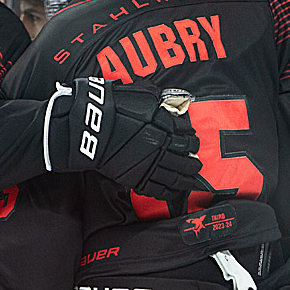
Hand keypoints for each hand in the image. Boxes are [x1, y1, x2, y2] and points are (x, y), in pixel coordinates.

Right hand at [44, 78, 202, 199]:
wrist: (93, 127)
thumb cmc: (115, 107)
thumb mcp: (144, 97)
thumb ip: (162, 105)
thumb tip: (173, 109)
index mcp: (166, 128)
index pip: (188, 138)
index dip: (193, 141)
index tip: (193, 142)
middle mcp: (162, 148)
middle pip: (186, 160)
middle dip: (193, 162)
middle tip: (196, 163)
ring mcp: (149, 165)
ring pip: (175, 177)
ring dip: (186, 179)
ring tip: (190, 179)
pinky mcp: (136, 178)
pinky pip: (157, 189)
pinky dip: (167, 192)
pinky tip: (172, 191)